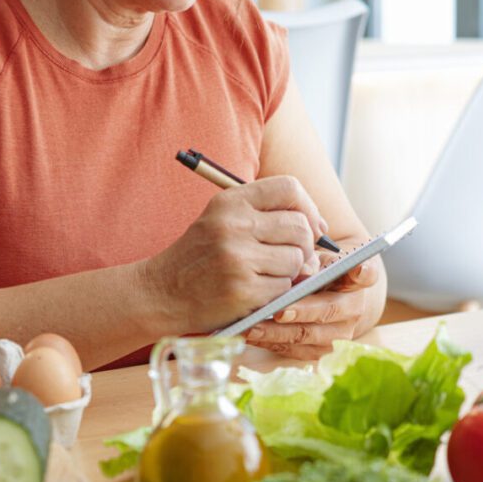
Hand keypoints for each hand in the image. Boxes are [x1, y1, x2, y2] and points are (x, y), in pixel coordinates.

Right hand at [145, 175, 329, 329]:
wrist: (162, 292)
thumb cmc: (201, 257)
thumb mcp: (224, 221)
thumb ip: (267, 217)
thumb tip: (320, 229)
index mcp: (231, 201)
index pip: (289, 188)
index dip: (308, 207)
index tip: (313, 226)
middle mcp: (234, 224)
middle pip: (300, 226)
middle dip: (305, 246)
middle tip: (292, 258)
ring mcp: (238, 257)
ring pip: (296, 259)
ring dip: (291, 272)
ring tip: (266, 275)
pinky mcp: (243, 289)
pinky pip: (285, 287)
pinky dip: (278, 293)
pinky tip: (256, 292)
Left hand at [243, 235, 383, 360]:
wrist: (328, 294)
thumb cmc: (319, 269)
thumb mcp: (319, 257)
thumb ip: (311, 260)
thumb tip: (300, 271)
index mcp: (357, 279)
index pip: (366, 273)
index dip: (362, 272)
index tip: (357, 269)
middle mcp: (353, 308)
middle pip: (329, 310)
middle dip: (301, 311)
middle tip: (278, 310)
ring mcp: (340, 333)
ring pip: (309, 336)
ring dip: (279, 333)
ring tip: (252, 327)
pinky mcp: (322, 350)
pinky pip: (296, 351)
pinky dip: (273, 344)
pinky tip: (253, 336)